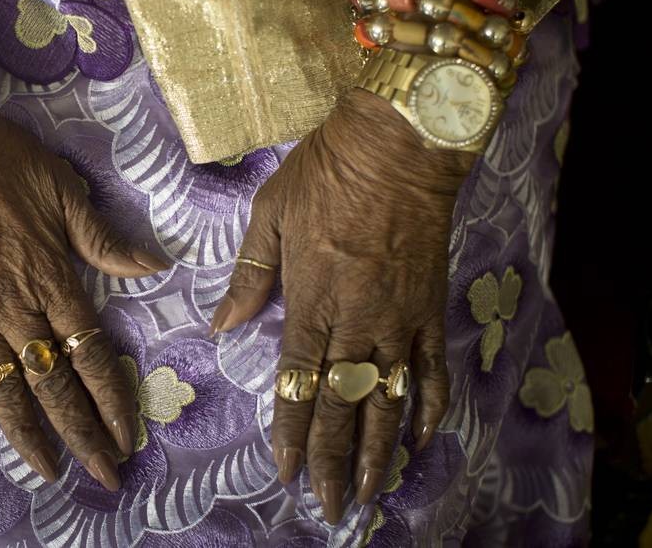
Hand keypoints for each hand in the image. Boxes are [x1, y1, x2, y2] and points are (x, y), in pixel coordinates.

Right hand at [0, 69, 170, 489]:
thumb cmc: (3, 159)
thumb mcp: (65, 192)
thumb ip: (106, 240)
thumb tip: (156, 266)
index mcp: (54, 280)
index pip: (92, 357)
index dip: (113, 402)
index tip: (129, 438)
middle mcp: (14, 308)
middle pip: (54, 387)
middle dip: (84, 436)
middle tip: (105, 476)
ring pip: (4, 390)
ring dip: (29, 436)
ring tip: (48, 472)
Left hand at [211, 88, 473, 520]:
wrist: (399, 145)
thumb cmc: (325, 174)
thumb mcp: (269, 216)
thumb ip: (248, 276)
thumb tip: (219, 324)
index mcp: (310, 300)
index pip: (296, 382)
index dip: (291, 432)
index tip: (287, 473)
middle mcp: (355, 321)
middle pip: (342, 405)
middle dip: (334, 460)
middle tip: (331, 505)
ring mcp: (398, 319)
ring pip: (388, 400)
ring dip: (380, 451)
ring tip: (373, 493)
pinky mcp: (430, 310)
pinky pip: (432, 370)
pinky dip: (429, 409)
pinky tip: (422, 442)